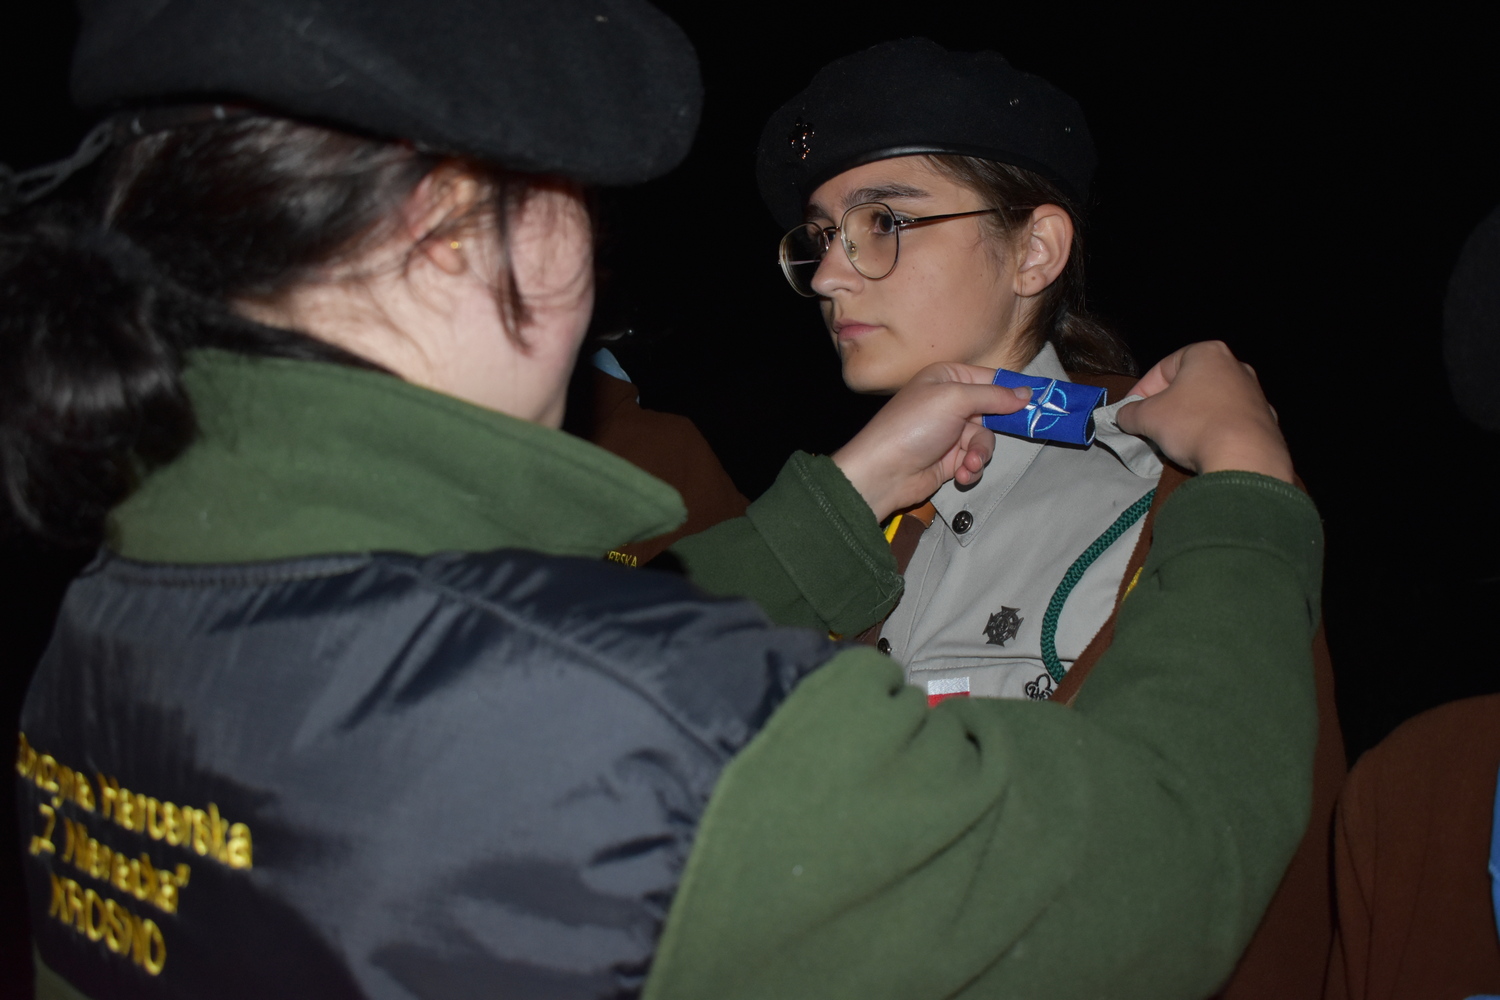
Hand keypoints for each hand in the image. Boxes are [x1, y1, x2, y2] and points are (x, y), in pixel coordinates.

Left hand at [831, 363, 1031, 521]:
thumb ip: (994, 396)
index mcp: (947, 377)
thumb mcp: (955, 399)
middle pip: (993, 411)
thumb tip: (1027, 393)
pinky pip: (974, 460)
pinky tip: (961, 474)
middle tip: (1025, 433)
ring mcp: (950, 431)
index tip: (1040, 401)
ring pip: (986, 439)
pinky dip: (971, 468)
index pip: (990, 378)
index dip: (1013, 390)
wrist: (883, 472)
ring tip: (968, 463)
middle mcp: (949, 402)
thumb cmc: (914, 426)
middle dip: (998, 427)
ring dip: (980, 453)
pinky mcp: (950, 458)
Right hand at [1116, 341, 1293, 483]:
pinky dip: (1213, 432)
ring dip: (1189, 419)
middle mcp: (1235, 366)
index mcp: (1207, 353)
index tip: (1130, 412)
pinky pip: (1228, 422)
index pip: (1162, 368)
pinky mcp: (1266, 420)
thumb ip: (1130, 413)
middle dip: (1166, 406)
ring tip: (1174, 441)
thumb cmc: (1192, 424)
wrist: (1244, 458)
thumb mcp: (1147, 417)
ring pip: (1210, 403)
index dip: (1140, 392)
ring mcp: (1255, 393)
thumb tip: (1125, 416)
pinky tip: (1202, 449)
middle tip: (1150, 426)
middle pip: (1188, 385)